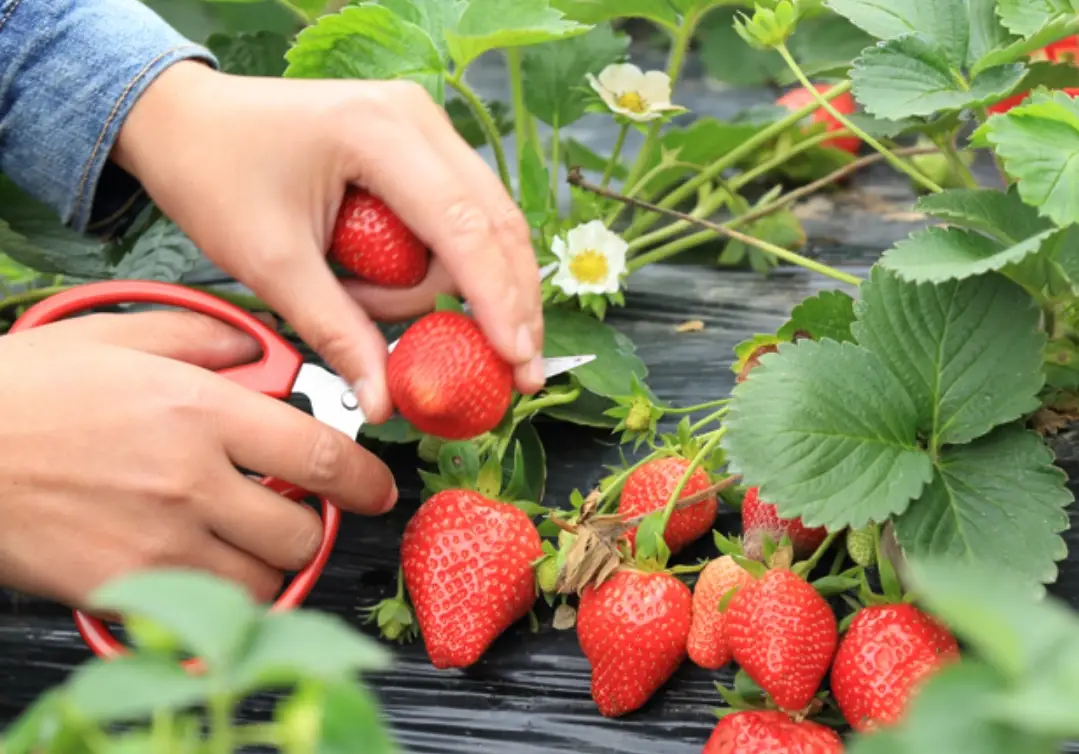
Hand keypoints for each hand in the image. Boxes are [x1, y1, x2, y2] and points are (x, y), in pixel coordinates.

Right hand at [0, 312, 395, 608]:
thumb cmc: (28, 390)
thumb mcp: (122, 333)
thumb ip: (207, 338)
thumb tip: (259, 351)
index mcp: (200, 412)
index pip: (319, 456)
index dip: (364, 478)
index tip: (376, 488)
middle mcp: (190, 481)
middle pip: (302, 530)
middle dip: (313, 524)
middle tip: (294, 509)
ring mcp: (159, 542)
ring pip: (263, 578)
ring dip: (268, 561)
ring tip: (242, 536)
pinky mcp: (124, 587)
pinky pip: (205, 606)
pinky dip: (218, 592)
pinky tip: (198, 560)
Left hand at [111, 61, 545, 424]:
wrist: (183, 120)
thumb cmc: (213, 174)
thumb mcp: (271, 264)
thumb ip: (336, 332)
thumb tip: (382, 403)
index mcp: (380, 133)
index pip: (464, 228)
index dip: (497, 302)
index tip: (517, 361)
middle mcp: (418, 118)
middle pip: (496, 222)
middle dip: (507, 301)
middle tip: (515, 369)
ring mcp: (424, 126)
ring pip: (486, 222)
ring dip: (459, 285)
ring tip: (373, 307)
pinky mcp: (420, 145)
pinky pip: (461, 214)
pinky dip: (451, 264)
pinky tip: (414, 293)